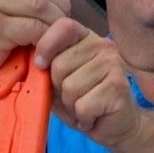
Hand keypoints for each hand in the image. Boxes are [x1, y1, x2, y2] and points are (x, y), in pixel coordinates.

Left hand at [35, 18, 140, 150]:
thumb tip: (34, 61)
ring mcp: (114, 65)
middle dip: (59, 89)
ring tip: (84, 107)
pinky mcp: (119, 87)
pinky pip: (82, 105)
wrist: (117, 126)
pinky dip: (82, 117)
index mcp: (86, 38)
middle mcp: (103, 46)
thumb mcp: (60, 81)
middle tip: (74, 97)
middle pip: (60, 64)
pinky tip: (93, 116)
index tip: (40, 65)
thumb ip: (48, 67)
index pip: (64, 26)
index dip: (46, 45)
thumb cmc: (84, 101)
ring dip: (71, 105)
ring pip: (70, 87)